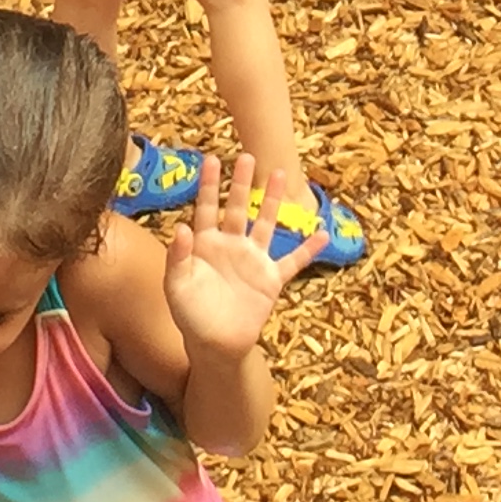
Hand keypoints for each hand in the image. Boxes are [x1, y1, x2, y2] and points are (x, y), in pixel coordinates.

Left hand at [165, 155, 327, 361]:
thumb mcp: (176, 287)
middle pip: (238, 207)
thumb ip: (177, 258)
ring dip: (274, 201)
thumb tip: (181, 227)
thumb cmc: (190, 315)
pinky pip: (293, 261)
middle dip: (242, 182)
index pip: (208, 208)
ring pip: (266, 224)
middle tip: (248, 155)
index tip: (212, 159)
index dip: (210, 185)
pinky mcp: (271, 279)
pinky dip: (309, 249)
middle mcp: (231, 245)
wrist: (215, 346)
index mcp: (206, 245)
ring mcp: (253, 260)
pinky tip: (323, 234)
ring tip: (282, 174)